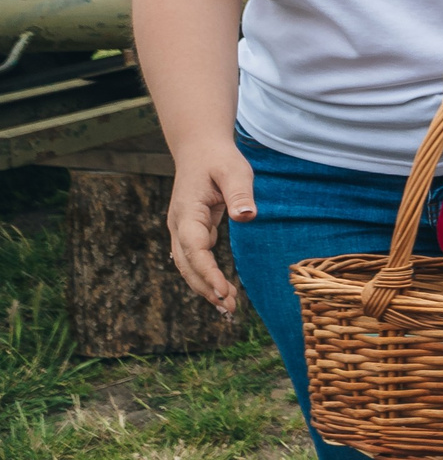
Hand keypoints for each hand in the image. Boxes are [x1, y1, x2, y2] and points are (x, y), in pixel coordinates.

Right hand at [167, 142, 255, 313]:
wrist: (200, 149)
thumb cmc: (219, 159)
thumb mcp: (234, 170)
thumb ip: (240, 192)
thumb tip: (247, 216)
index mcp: (187, 212)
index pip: (195, 249)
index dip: (207, 272)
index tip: (224, 291)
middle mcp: (179, 225)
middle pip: (187, 264)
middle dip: (206, 288)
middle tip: (230, 310)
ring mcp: (182, 230)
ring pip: (189, 266)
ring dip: (205, 287)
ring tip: (228, 309)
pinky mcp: (191, 232)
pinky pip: (195, 260)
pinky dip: (206, 277)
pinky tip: (221, 293)